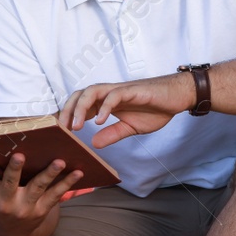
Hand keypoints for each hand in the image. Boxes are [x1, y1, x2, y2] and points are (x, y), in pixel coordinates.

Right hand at [0, 149, 83, 235]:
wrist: (9, 235)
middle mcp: (7, 201)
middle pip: (11, 184)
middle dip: (15, 171)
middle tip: (19, 156)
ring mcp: (26, 206)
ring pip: (39, 188)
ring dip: (50, 174)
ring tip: (60, 161)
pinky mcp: (43, 209)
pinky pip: (57, 195)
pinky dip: (68, 183)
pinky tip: (78, 171)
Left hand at [59, 72, 195, 148]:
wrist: (177, 97)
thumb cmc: (155, 109)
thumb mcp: (131, 128)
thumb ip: (113, 134)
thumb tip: (95, 144)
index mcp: (106, 102)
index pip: (80, 105)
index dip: (68, 116)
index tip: (58, 132)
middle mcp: (109, 93)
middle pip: (79, 95)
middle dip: (67, 112)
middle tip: (62, 131)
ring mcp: (120, 90)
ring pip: (92, 92)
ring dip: (81, 108)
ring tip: (76, 127)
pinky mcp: (132, 90)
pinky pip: (114, 95)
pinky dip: (105, 107)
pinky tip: (100, 121)